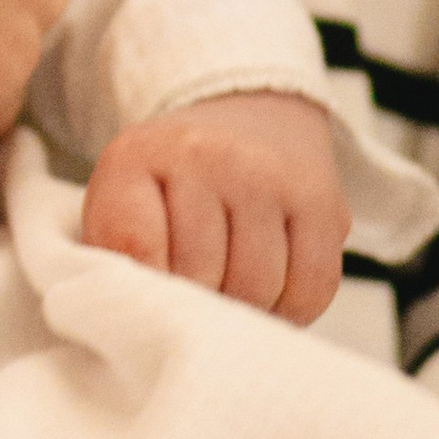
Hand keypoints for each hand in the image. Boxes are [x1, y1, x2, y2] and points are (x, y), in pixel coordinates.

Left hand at [81, 90, 347, 321]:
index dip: (144, 290)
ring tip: (229, 293)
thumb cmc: (173, 184)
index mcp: (138, 154)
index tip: (149, 302)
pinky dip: (290, 309)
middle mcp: (206, 154)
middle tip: (194, 300)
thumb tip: (134, 320)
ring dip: (243, 310)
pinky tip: (270, 291)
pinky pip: (310, 289)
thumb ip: (115, 254)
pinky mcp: (323, 203)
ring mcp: (268, 176)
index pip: (134, 246)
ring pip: (255, 288)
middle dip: (195, 306)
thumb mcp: (121, 202)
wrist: (248, 119)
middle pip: (199, 276)